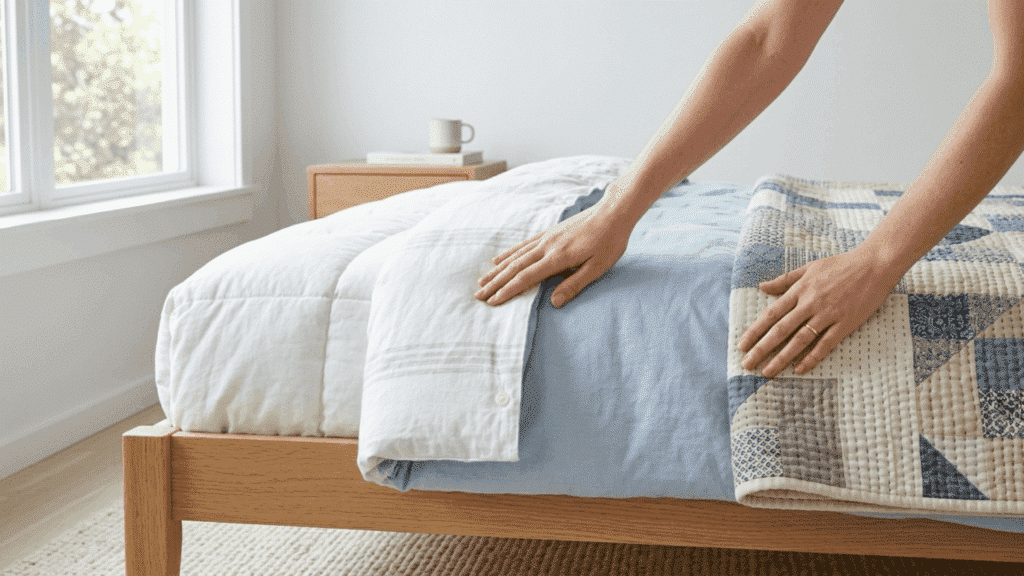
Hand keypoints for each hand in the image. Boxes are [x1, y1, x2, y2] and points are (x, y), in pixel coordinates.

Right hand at [474, 194, 634, 307]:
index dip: (508, 290)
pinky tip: (498, 260)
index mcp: (558, 258)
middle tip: (478, 296)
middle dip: (495, 283)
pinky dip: (508, 254)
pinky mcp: (548, 233)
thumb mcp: (598, 268)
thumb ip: (574, 284)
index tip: (493, 301)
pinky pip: (523, 245)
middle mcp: (547, 247)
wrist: (613, 212)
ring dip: (497, 270)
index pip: (526, 277)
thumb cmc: (609, 242)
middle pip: (515, 267)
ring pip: (515, 256)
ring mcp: (546, 238)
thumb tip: (553, 302)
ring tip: (482, 281)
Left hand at [736, 247, 903, 377]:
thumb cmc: (841, 265)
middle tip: (747, 364)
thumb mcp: (809, 268)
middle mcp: (810, 303)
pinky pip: (825, 344)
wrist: (875, 264)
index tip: (742, 345)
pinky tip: (799, 369)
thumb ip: (785, 280)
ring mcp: (828, 315)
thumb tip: (762, 287)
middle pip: (781, 330)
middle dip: (761, 348)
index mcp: (800, 290)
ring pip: (799, 340)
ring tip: (768, 372)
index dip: (755, 330)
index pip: (771, 314)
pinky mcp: (845, 323)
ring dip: (782, 358)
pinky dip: (812, 357)